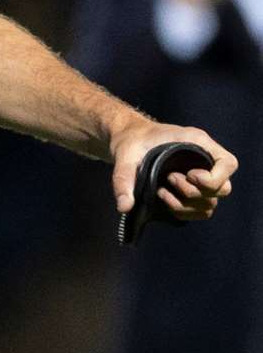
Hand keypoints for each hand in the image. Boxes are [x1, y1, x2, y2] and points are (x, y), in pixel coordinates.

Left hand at [109, 115, 236, 218]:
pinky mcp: (191, 190)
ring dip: (187, 204)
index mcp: (197, 142)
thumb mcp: (124, 155)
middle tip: (169, 179)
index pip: (228, 163)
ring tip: (162, 190)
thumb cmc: (131, 141)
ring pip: (211, 203)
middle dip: (194, 192)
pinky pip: (201, 210)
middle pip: (223, 189)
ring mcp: (200, 177)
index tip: (190, 175)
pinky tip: (164, 200)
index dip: (214, 177)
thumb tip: (124, 207)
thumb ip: (124, 179)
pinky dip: (185, 212)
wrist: (128, 140)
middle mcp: (204, 161)